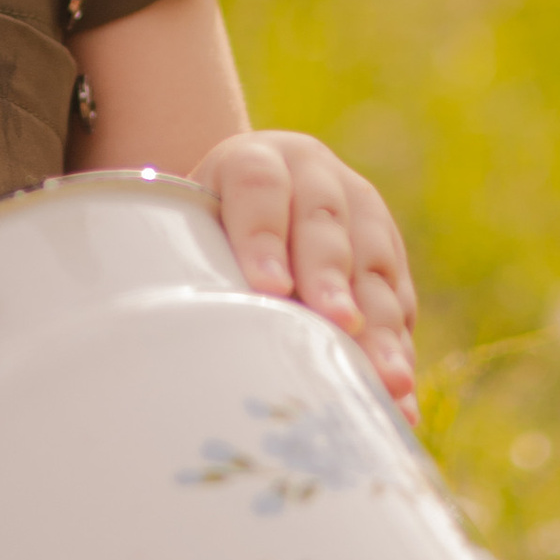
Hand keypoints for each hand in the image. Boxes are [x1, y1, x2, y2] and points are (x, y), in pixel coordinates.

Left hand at [197, 130, 417, 408]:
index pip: (259, 188)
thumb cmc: (206, 229)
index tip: (266, 287)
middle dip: (331, 278)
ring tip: (386, 377)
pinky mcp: (390, 260)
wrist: (258, 198)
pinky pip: (399, 305)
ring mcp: (362, 216)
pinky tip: (399, 398)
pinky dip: (399, 352)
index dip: (263, 235)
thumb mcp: (188, 224)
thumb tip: (160, 328)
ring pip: (373, 267)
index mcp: (258, 161)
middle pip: (325, 225)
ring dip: (380, 325)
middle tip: (337, 323)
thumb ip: (179, 257)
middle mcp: (317, 179)